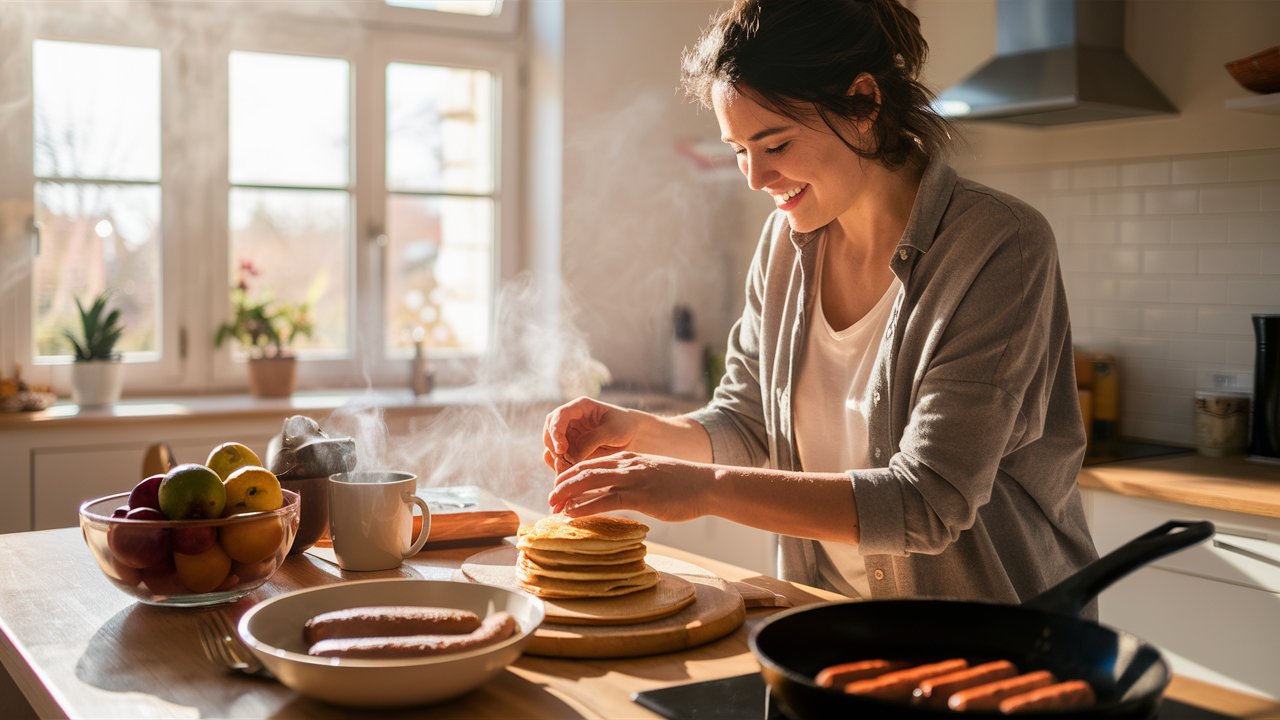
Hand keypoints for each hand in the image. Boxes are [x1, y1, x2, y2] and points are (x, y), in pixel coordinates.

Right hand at [542, 397, 638, 473]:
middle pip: (549, 432)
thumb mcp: (612, 431)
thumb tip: (570, 457)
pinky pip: (557, 460)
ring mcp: (568, 436)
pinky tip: (570, 473)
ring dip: (556, 459)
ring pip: (550, 448)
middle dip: (553, 447)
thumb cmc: (624, 427)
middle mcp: (569, 421)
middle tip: (565, 460)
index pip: (558, 416)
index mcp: (579, 407)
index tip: (562, 448)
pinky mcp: (570, 451)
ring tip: (570, 468)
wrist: (633, 437)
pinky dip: (560, 467)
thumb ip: (591, 441)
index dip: (556, 431)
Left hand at [547, 451, 710, 521]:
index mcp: (627, 458)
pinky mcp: (640, 496)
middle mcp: (626, 465)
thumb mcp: (651, 474)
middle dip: (562, 485)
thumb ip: (631, 479)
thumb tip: (615, 494)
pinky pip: (606, 500)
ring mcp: (632, 479)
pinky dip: (585, 506)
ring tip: (553, 507)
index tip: (557, 488)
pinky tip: (572, 514)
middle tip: (549, 500)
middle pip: (583, 470)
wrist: (706, 484)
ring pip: (589, 482)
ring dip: (567, 495)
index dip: (569, 475)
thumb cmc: (681, 483)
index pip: (589, 463)